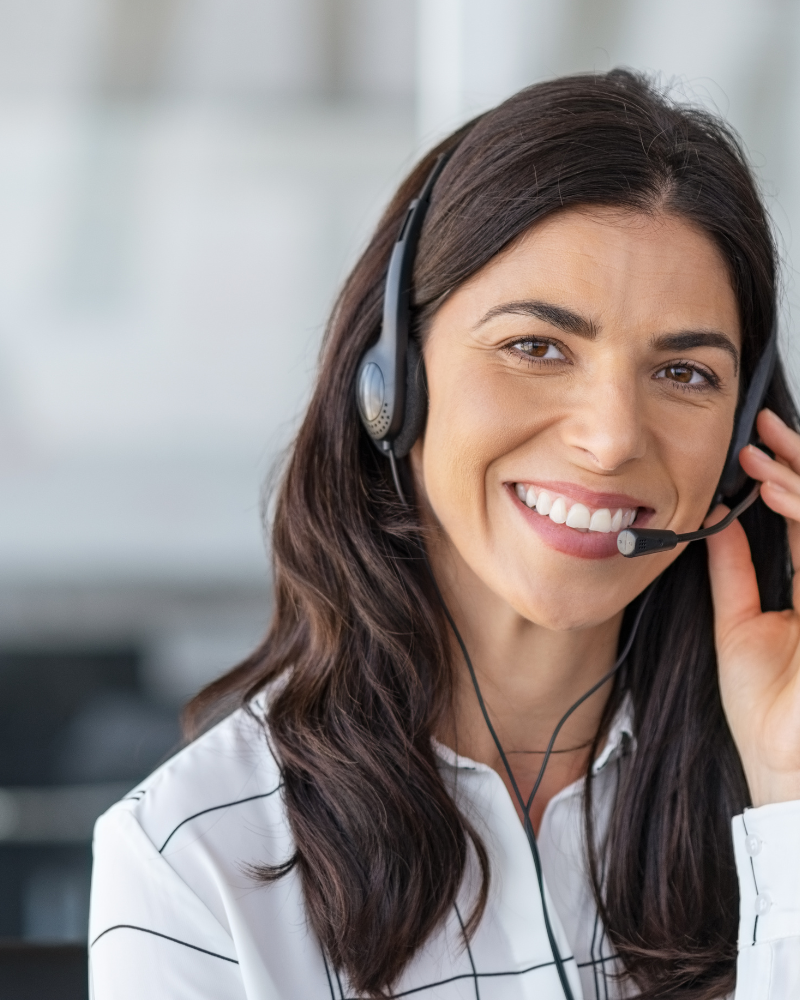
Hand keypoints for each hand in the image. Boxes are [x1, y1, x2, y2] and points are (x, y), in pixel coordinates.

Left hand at [706, 408, 799, 806]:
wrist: (784, 765)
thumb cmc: (767, 708)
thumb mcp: (739, 625)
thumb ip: (734, 572)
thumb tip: (715, 523)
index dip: (784, 477)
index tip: (754, 444)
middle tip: (767, 425)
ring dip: (799, 482)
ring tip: (763, 454)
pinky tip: (778, 493)